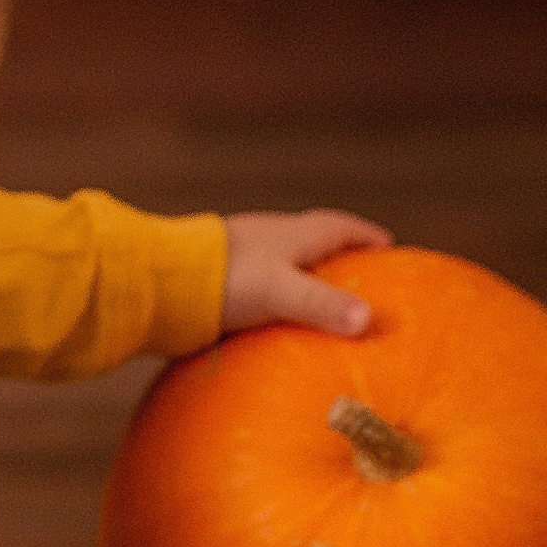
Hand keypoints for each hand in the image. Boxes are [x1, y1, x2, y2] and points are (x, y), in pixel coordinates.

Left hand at [219, 209, 393, 339]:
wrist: (158, 282)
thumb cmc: (223, 279)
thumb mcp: (281, 292)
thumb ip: (322, 305)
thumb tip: (368, 318)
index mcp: (289, 233)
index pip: (338, 226)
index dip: (365, 235)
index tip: (388, 244)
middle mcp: (267, 238)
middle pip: (311, 240)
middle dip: (337, 254)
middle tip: (360, 275)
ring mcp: (241, 256)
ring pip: (282, 261)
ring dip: (304, 276)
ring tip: (321, 302)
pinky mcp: (219, 278)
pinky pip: (259, 285)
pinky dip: (276, 297)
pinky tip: (275, 320)